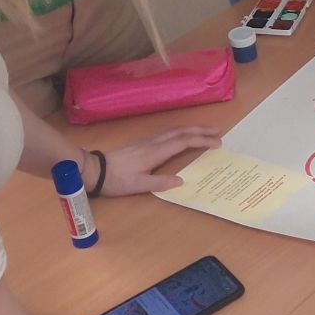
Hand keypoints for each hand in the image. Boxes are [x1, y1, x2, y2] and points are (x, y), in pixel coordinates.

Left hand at [94, 126, 222, 196]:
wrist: (95, 170)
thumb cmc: (116, 180)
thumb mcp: (138, 186)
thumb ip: (160, 183)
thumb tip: (181, 180)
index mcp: (156, 152)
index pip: (184, 142)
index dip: (202, 141)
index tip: (217, 143)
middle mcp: (154, 143)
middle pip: (181, 131)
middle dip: (201, 130)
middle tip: (219, 130)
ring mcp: (148, 141)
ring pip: (174, 130)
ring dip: (192, 129)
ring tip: (205, 130)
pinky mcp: (143, 142)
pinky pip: (168, 132)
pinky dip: (181, 131)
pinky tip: (183, 134)